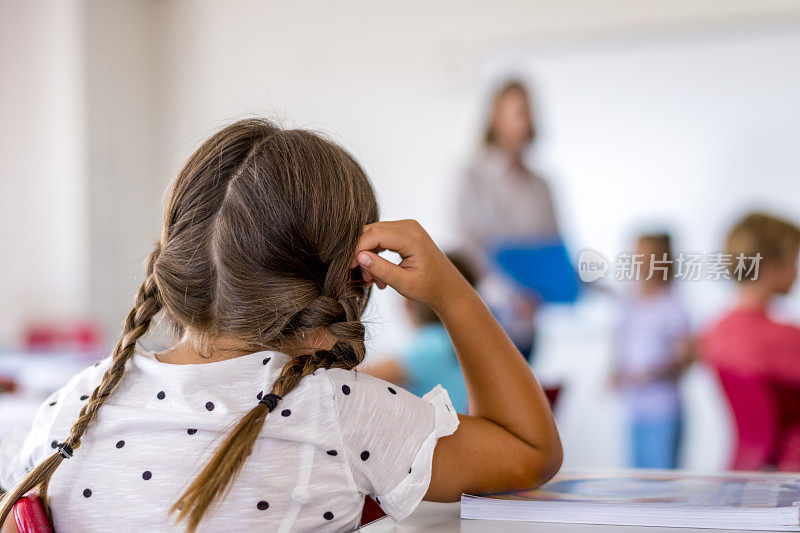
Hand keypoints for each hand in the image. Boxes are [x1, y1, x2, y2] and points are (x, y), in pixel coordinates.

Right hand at [350, 220, 469, 310]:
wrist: (447, 287)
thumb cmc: (429, 287)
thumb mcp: (403, 283)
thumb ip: (381, 269)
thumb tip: (359, 257)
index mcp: (411, 237)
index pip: (373, 235)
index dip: (357, 249)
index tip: (349, 268)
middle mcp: (408, 226)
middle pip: (371, 232)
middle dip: (362, 254)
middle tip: (365, 278)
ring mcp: (407, 227)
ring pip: (374, 235)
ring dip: (368, 256)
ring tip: (374, 280)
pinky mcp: (404, 232)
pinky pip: (381, 238)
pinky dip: (375, 254)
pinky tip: (378, 273)